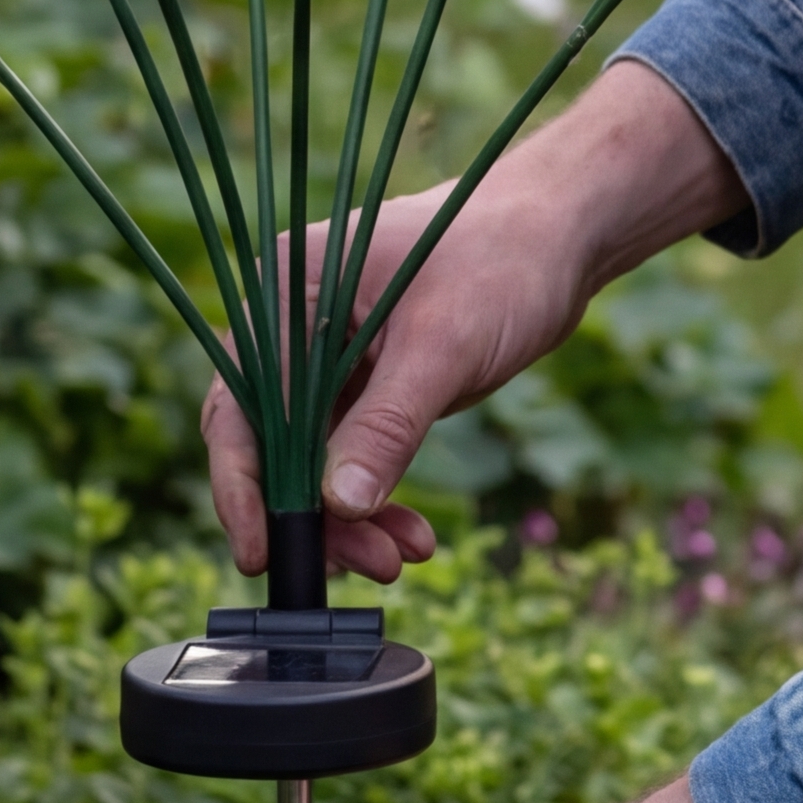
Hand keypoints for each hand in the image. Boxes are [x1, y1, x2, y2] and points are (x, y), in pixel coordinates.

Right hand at [200, 61, 744, 585]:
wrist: (564, 236)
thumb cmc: (502, 261)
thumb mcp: (442, 347)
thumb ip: (385, 426)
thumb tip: (338, 504)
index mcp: (286, 289)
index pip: (238, 403)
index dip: (242, 485)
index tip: (259, 552)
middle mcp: (293, 322)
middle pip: (271, 442)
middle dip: (313, 514)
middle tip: (362, 566)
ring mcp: (328, 354)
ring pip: (313, 459)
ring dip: (350, 517)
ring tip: (400, 557)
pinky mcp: (368, 379)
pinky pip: (351, 454)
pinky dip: (376, 497)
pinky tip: (411, 534)